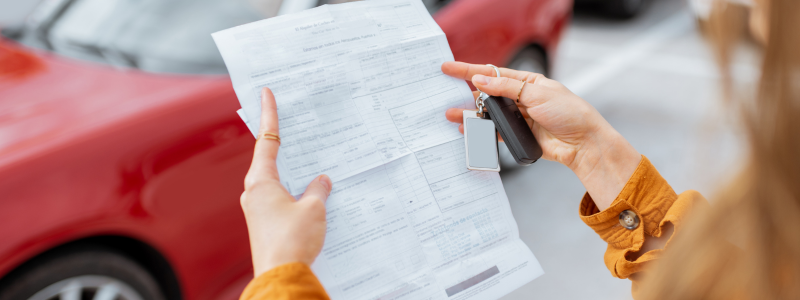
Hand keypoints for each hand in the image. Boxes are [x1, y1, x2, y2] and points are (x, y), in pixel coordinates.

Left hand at [240, 87, 331, 276]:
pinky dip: (294, 191)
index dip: (269, 115)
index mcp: (261, 182)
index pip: (267, 140)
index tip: (266, 93)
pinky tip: (311, 194)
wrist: (281, 276)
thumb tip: (321, 181)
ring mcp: (259, 210)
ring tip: (309, 160)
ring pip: (277, 181)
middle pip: (268, 159)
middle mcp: (255, 193)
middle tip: (291, 121)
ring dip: (292, 171)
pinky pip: (281, 199)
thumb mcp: (313, 209)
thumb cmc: (292, 241)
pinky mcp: (266, 225)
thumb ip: (318, 190)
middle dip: (282, 142)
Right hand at [442, 62, 640, 209]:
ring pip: (488, 114)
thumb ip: (507, 88)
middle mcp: (521, 98)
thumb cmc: (570, 114)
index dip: (469, 70)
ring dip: (471, 114)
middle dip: (466, 94)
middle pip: (487, 94)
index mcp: (527, 82)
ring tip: (453, 115)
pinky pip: (494, 131)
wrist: (584, 144)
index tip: (449, 68)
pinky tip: (469, 130)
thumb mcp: (537, 94)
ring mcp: (519, 118)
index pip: (493, 74)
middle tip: (445, 93)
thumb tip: (481, 80)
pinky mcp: (518, 135)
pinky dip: (481, 131)